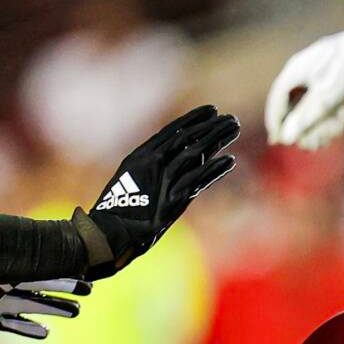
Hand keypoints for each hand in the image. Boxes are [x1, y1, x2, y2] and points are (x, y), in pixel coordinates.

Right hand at [73, 107, 239, 279]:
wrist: (109, 233)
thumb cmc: (121, 208)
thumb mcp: (132, 178)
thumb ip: (154, 165)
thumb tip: (185, 157)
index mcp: (140, 156)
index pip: (172, 132)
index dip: (193, 119)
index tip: (211, 110)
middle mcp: (153, 164)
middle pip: (187, 139)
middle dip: (211, 126)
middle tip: (231, 118)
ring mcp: (164, 181)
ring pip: (195, 154)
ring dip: (217, 139)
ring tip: (234, 129)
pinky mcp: (174, 200)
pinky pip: (198, 180)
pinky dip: (215, 169)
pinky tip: (230, 160)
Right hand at [267, 16, 343, 150]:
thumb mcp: (327, 97)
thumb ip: (305, 118)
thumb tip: (284, 140)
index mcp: (297, 69)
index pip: (279, 97)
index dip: (276, 119)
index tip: (277, 139)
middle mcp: (307, 69)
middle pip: (295, 102)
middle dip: (300, 126)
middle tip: (303, 146)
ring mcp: (325, 72)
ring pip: (314, 103)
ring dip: (316, 123)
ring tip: (319, 143)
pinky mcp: (341, 77)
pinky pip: (330, 98)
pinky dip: (331, 115)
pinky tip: (335, 130)